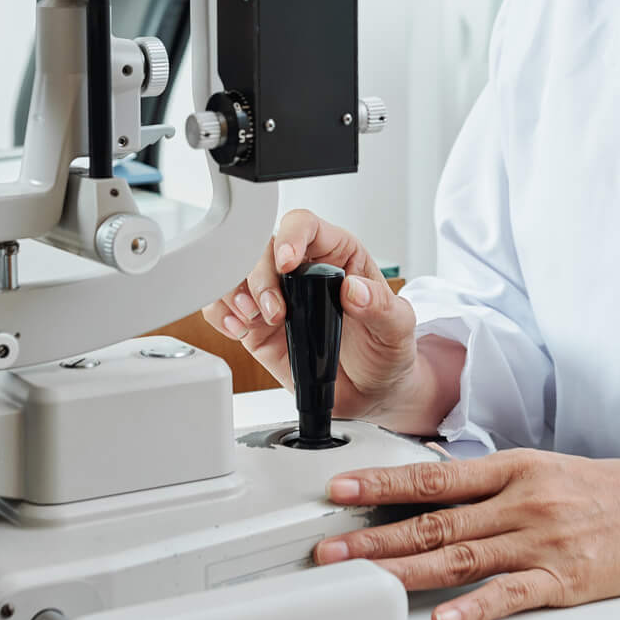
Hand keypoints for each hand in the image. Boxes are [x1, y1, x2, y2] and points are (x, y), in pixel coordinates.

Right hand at [201, 208, 445, 429]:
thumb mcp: (397, 327)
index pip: (305, 226)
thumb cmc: (385, 350)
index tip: (287, 262)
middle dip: (259, 277)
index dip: (290, 236)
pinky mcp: (257, 326)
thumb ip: (381, 305)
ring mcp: (277, 297)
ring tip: (252, 319)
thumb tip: (355, 289)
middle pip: (262, 249)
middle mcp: (301, 270)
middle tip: (273, 311)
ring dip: (234, 293)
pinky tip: (238, 328)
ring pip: (236, 273)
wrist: (371, 393)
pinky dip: (221, 313)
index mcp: (337, 255)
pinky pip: (224, 306)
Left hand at [312, 449, 619, 619]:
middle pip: (435, 521)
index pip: (435, 478)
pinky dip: (475, 608)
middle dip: (375, 535)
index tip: (342, 490)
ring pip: (460, 556)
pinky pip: (511, 594)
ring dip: (404, 569)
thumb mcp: (550, 471)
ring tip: (363, 577)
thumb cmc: (618, 492)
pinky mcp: (566, 579)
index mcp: (517, 468)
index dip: (383, 485)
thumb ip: (496, 484)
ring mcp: (543, 541)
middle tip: (331, 548)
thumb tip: (438, 494)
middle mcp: (524, 501)